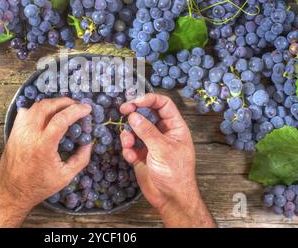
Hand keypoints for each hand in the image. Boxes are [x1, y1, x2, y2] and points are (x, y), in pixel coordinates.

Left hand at [0, 97, 91, 227]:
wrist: (12, 192)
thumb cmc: (39, 186)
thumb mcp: (65, 176)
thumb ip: (81, 159)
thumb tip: (89, 142)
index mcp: (43, 146)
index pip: (61, 119)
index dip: (76, 110)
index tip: (87, 109)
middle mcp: (29, 135)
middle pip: (48, 106)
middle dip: (65, 102)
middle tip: (76, 105)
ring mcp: (19, 131)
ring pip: (35, 106)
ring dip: (52, 103)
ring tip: (63, 108)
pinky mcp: (13, 132)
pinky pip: (25, 112)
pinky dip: (38, 109)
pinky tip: (46, 114)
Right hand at [120, 93, 214, 227]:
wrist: (170, 199)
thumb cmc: (175, 173)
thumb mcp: (162, 148)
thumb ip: (146, 131)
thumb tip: (133, 115)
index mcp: (175, 127)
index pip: (163, 104)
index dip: (149, 99)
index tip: (135, 101)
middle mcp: (163, 132)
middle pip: (146, 114)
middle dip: (134, 113)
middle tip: (123, 111)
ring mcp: (151, 143)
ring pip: (135, 129)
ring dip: (129, 134)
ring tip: (128, 144)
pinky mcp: (141, 154)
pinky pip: (130, 144)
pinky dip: (127, 149)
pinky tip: (131, 158)